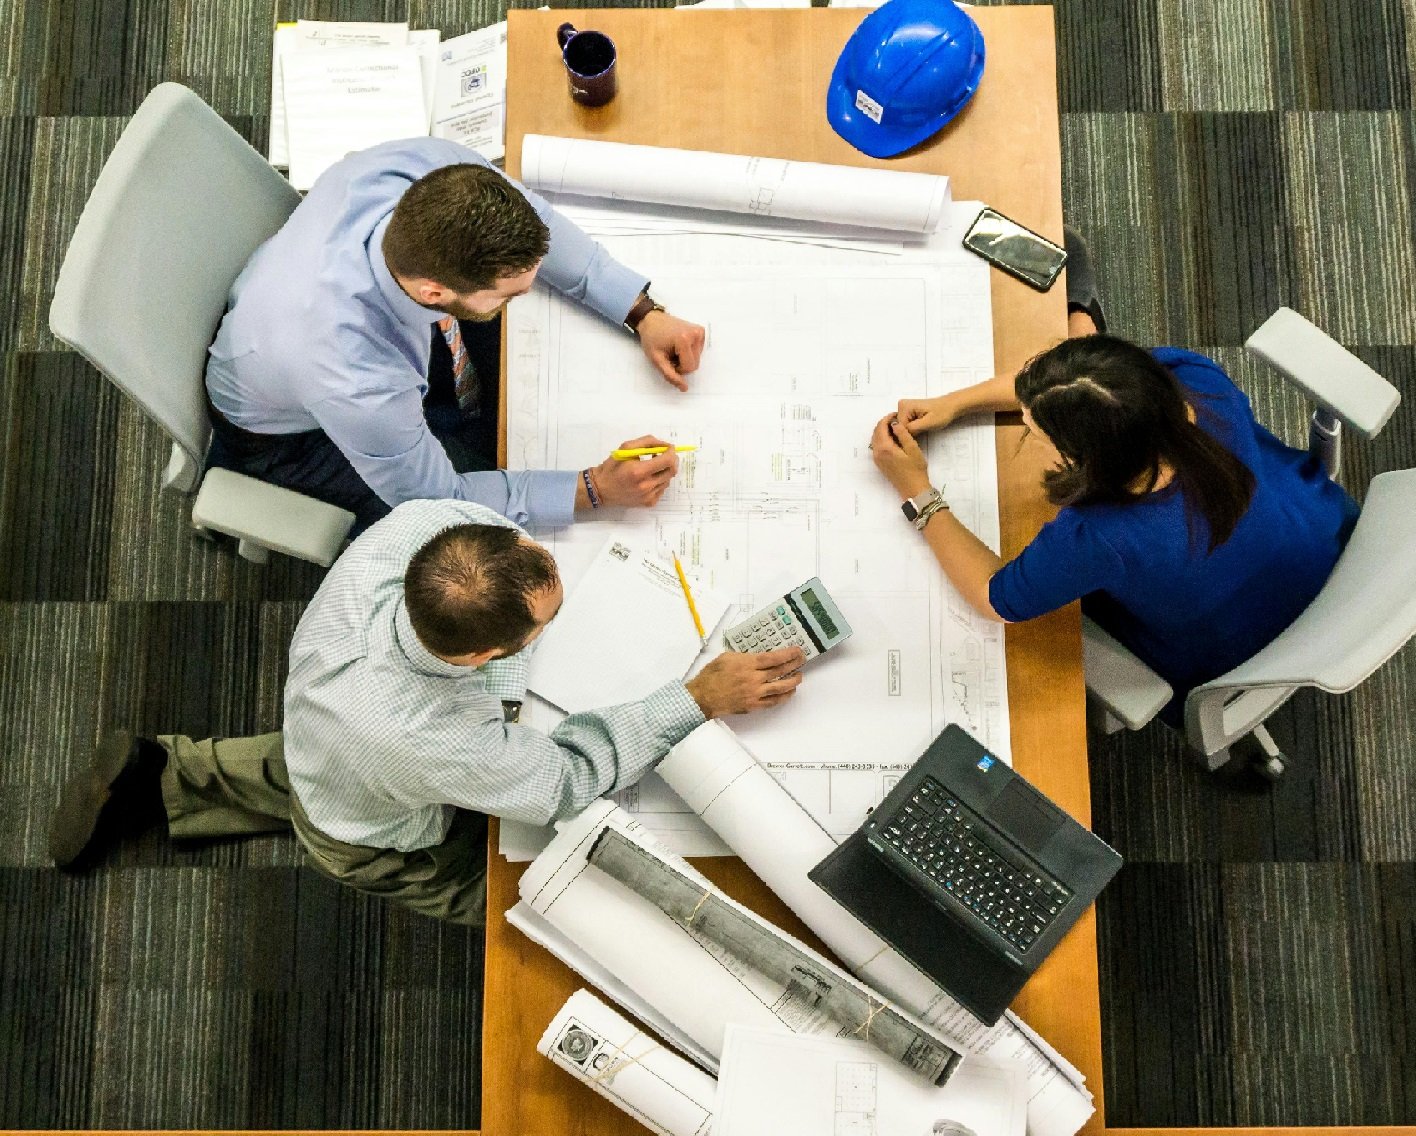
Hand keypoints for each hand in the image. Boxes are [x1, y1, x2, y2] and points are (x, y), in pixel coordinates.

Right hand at [590, 435, 678, 507]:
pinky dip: (659, 481)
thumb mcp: (626, 448)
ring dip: (664, 471)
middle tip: (664, 455)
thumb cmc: (612, 467)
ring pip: (667, 480)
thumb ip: (647, 442)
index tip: (669, 448)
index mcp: (639, 471)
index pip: (667, 461)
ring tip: (651, 468)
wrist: (601, 489)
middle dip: (671, 460)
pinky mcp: (649, 503)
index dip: (671, 452)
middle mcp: (646, 486)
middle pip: (671, 471)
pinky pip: (662, 489)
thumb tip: (665, 445)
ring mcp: (649, 496)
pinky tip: (648, 479)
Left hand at [637, 309, 705, 391]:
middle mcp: (695, 334)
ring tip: (674, 349)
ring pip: (697, 359)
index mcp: (684, 339)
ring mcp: (699, 332)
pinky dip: (689, 352)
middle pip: (695, 364)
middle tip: (670, 355)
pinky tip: (679, 345)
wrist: (651, 320)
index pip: (689, 368)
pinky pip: (698, 351)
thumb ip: (670, 375)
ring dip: (685, 358)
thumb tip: (684, 388)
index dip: (678, 369)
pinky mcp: (701, 331)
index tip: (668, 360)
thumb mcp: (657, 360)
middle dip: (682, 364)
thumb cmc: (652, 338)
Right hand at [685, 646, 804, 717]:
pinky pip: (773, 701)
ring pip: (781, 688)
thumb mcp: (727, 657)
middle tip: (802, 660)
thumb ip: (744, 656)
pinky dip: (783, 697)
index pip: (774, 658)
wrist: (703, 696)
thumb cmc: (711, 676)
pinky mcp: (753, 705)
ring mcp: (755, 694)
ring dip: (793, 681)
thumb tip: (757, 656)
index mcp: (747, 664)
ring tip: (799, 676)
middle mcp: (754, 679)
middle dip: (794, 665)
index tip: (797, 651)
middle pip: (780, 671)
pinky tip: (788, 692)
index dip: (788, 654)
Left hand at [870, 413, 931, 498]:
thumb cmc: (916, 470)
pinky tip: (892, 437)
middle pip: (876, 432)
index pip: (881, 427)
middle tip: (896, 419)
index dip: (888, 418)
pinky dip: (882, 438)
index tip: (896, 414)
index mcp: (885, 448)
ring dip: (882, 430)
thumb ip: (903, 434)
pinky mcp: (879, 463)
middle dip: (884, 423)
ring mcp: (877, 459)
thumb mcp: (913, 449)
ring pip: (875, 439)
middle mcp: (877, 453)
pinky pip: (877, 446)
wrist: (913, 489)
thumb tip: (894, 423)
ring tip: (895, 426)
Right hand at [897, 395, 955, 435]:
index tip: (919, 435)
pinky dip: (912, 429)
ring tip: (922, 429)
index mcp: (904, 406)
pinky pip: (905, 424)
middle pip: (899, 427)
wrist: (951, 406)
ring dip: (911, 431)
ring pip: (902, 427)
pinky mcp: (908, 412)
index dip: (908, 435)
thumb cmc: (942, 413)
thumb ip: (912, 428)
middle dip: (909, 432)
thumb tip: (899, 434)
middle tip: (922, 431)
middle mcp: (900, 405)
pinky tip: (920, 427)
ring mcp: (904, 408)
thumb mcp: (928, 423)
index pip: (898, 428)